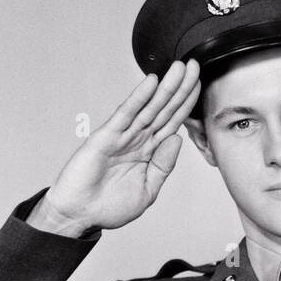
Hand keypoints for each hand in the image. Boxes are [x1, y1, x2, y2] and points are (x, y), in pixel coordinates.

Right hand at [28, 59, 200, 235]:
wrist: (80, 215)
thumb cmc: (109, 205)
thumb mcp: (148, 190)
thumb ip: (163, 166)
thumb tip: (177, 140)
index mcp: (149, 152)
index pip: (172, 123)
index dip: (186, 105)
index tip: (200, 85)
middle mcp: (138, 139)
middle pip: (164, 109)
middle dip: (180, 88)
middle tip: (194, 65)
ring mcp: (122, 136)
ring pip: (149, 107)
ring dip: (165, 87)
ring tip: (179, 68)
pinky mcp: (106, 137)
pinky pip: (126, 114)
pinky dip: (138, 98)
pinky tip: (151, 83)